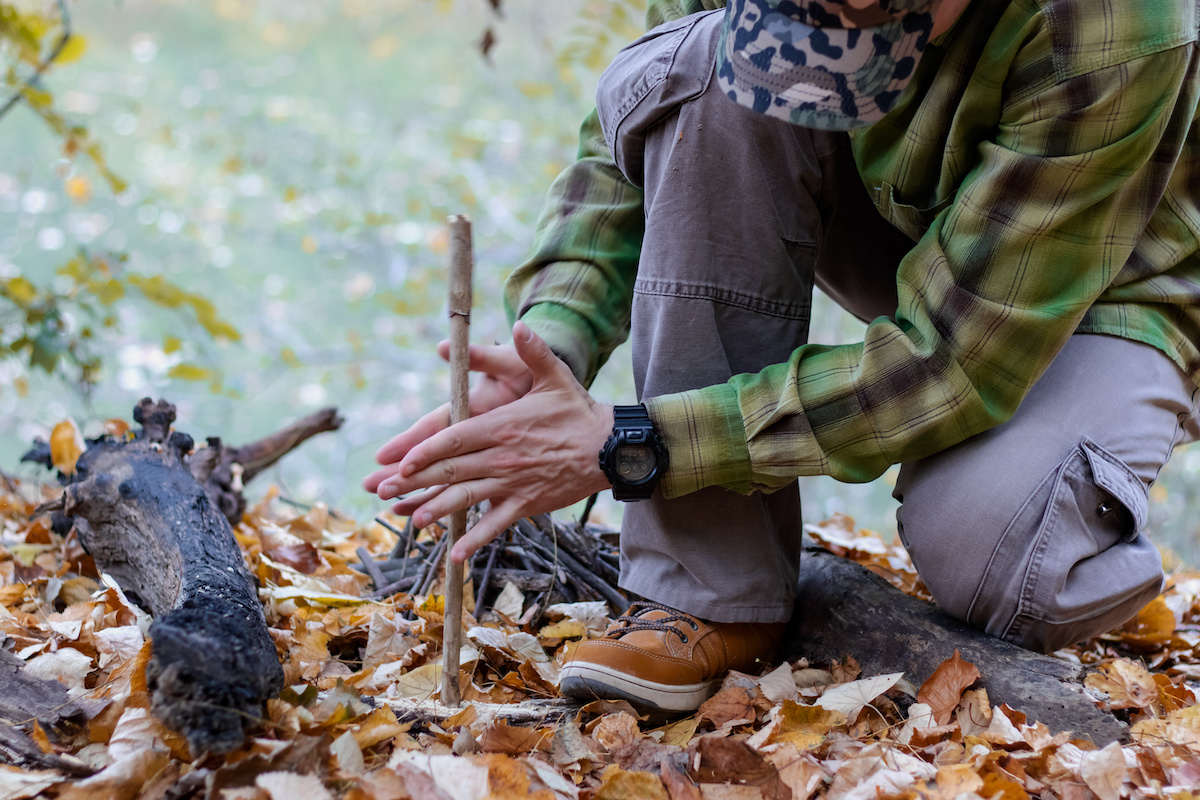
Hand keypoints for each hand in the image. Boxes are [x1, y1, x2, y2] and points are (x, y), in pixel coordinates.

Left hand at [367, 321, 613, 562]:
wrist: (611, 449)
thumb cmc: (578, 411)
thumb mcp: (555, 376)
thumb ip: (533, 351)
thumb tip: (520, 323)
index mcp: (502, 426)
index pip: (454, 439)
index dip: (424, 452)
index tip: (400, 461)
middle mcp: (502, 457)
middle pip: (450, 471)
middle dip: (414, 482)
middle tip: (383, 492)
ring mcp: (513, 484)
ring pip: (466, 499)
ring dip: (436, 510)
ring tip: (411, 520)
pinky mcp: (526, 504)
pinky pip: (495, 525)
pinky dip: (474, 540)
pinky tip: (454, 554)